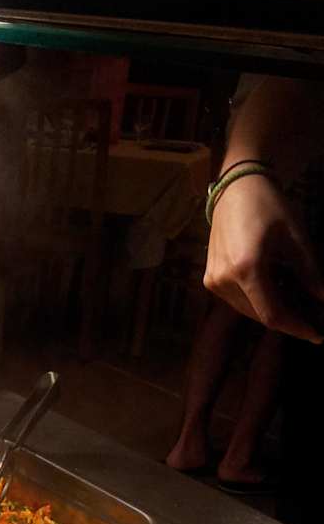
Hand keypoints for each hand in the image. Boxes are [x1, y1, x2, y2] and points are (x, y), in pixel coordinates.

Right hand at [204, 174, 323, 343]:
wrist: (235, 189)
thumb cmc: (268, 206)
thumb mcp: (296, 237)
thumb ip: (310, 272)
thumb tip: (322, 299)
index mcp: (247, 269)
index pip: (273, 314)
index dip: (296, 328)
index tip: (316, 335)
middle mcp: (225, 281)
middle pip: (260, 315)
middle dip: (287, 319)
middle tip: (311, 317)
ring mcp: (214, 281)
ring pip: (248, 310)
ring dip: (272, 310)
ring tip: (295, 302)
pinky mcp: (210, 279)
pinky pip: (237, 300)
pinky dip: (257, 301)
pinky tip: (274, 290)